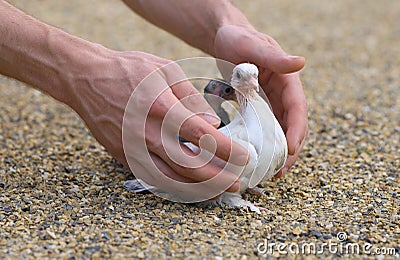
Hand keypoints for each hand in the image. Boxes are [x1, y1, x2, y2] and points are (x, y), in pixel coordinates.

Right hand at [66, 48, 248, 191]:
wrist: (86, 79)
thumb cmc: (129, 70)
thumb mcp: (166, 71)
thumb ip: (191, 98)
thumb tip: (212, 124)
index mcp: (162, 108)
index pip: (201, 136)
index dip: (227, 150)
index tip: (245, 156)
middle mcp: (147, 133)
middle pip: (189, 166)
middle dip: (218, 178)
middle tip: (238, 182)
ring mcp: (133, 149)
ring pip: (171, 179)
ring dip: (199, 189)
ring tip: (220, 191)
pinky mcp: (124, 157)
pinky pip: (154, 179)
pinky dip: (176, 187)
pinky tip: (192, 188)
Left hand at [214, 24, 308, 176]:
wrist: (226, 38)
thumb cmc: (238, 38)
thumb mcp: (253, 44)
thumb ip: (275, 56)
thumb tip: (301, 63)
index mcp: (287, 80)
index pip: (297, 109)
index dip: (296, 130)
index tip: (290, 150)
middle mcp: (284, 93)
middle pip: (294, 125)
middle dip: (291, 149)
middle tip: (280, 171)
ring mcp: (273, 101)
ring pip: (282, 131)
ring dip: (280, 152)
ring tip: (272, 172)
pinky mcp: (261, 107)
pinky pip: (268, 129)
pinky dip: (267, 145)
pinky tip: (259, 159)